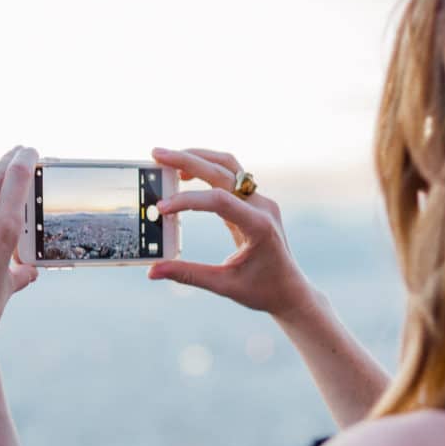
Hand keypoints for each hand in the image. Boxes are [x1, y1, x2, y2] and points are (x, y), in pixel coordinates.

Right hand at [147, 147, 314, 318]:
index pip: (219, 200)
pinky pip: (230, 177)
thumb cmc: (262, 291)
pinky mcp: (255, 202)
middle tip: (157, 154)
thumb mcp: (224, 285)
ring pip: (228, 165)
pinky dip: (207, 170)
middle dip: (188, 160)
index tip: (162, 208)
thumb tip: (153, 272)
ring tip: (168, 160)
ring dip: (199, 158)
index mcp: (259, 226)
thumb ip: (188, 275)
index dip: (188, 200)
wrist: (291, 291)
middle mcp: (263, 206)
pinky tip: (186, 176)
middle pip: (222, 171)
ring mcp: (261, 201)